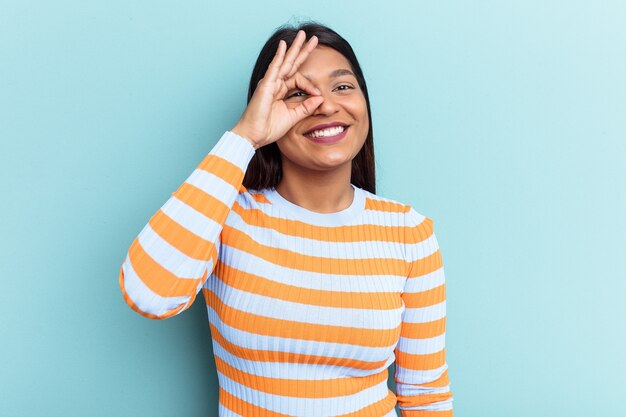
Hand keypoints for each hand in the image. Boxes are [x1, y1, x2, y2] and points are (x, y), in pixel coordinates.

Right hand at [231, 30, 323, 148]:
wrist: (254, 136)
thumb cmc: (268, 128)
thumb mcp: (293, 117)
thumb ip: (306, 108)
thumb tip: (321, 98)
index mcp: (281, 91)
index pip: (299, 80)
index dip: (311, 85)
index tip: (319, 96)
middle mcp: (275, 84)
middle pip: (292, 64)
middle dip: (302, 50)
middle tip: (313, 38)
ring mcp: (270, 83)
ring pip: (285, 62)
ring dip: (294, 48)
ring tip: (303, 35)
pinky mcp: (265, 86)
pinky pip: (274, 68)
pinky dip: (279, 56)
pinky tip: (284, 45)